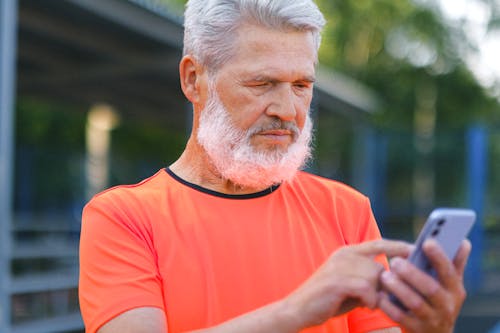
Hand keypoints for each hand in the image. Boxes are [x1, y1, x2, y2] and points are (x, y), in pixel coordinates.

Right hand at [284, 239, 410, 328]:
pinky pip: (368, 289)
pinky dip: (370, 300)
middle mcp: (344, 255)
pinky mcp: (338, 280)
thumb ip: (368, 277)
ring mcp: (340, 266)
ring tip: (366, 302)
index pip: (378, 243)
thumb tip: (392, 280)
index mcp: (347, 251)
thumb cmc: (328, 298)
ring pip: (375, 278)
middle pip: (380, 267)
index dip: (398, 246)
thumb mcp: (349, 282)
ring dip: (376, 295)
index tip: (415, 250)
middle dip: (384, 286)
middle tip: (378, 299)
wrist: (298, 308)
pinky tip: (363, 304)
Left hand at [378, 239, 471, 332]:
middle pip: (430, 288)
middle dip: (412, 274)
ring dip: (398, 288)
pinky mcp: (416, 329)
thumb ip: (455, 263)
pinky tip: (380, 295)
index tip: (427, 242)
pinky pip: (400, 317)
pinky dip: (389, 306)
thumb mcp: (451, 285)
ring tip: (384, 275)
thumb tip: (463, 241)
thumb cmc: (440, 299)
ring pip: (415, 303)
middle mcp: (446, 306)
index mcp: (455, 290)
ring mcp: (432, 319)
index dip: (439, 257)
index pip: (449, 272)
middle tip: (395, 261)